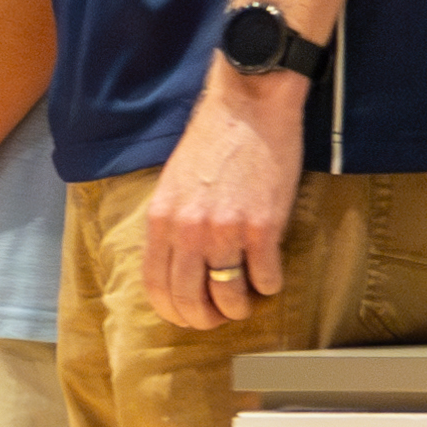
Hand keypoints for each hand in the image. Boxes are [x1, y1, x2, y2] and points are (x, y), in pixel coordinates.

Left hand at [142, 69, 304, 329]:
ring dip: (239, 308)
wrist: (249, 107)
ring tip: (246, 300)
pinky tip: (270, 276)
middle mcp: (188, 232)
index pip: (156, 286)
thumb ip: (171, 225)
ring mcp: (225, 232)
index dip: (172, 311)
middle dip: (205, 319)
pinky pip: (265, 279)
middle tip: (219, 317)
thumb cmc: (212, 142)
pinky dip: (269, 286)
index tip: (188, 315)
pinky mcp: (263, 228)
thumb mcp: (173, 184)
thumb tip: (176, 266)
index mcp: (161, 221)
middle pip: (189, 300)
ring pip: (228, 298)